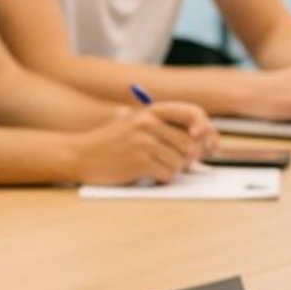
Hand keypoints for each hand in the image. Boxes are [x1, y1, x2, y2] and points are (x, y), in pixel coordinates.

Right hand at [71, 102, 214, 184]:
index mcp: (151, 111)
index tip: (210, 142)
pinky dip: (163, 178)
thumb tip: (205, 142)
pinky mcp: (138, 162)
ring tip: (157, 166)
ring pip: (181, 161)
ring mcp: (143, 143)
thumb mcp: (137, 125)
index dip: (207, 128)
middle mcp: (148, 123)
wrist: (79, 155)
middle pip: (190, 143)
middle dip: (190, 157)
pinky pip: (168, 174)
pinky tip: (149, 174)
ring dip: (174, 169)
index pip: (193, 112)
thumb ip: (167, 128)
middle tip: (180, 163)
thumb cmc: (113, 143)